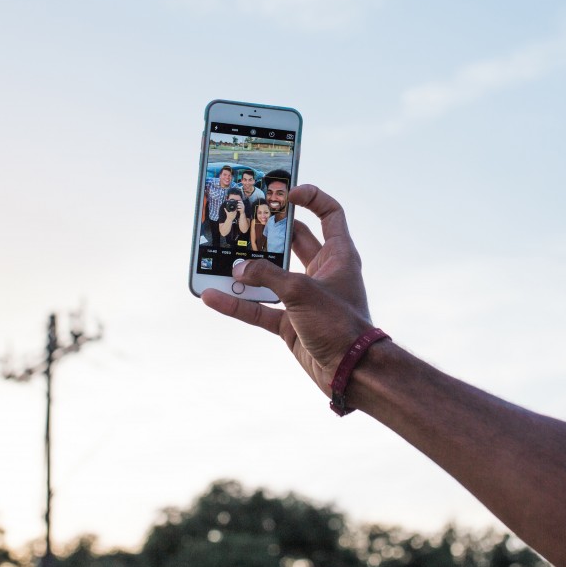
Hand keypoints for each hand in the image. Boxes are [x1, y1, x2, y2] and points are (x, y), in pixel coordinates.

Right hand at [201, 185, 372, 395]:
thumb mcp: (302, 292)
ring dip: (246, 271)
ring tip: (220, 259)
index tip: (286, 194)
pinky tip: (213, 297)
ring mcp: (305, 298)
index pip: (329, 213)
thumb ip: (267, 277)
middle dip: (268, 232)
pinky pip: (259, 308)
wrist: (351, 372)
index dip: (311, 198)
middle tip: (244, 221)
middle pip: (293, 241)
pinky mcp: (291, 323)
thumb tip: (238, 270)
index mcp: (338, 255)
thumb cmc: (340, 325)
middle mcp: (322, 272)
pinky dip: (238, 304)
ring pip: (270, 277)